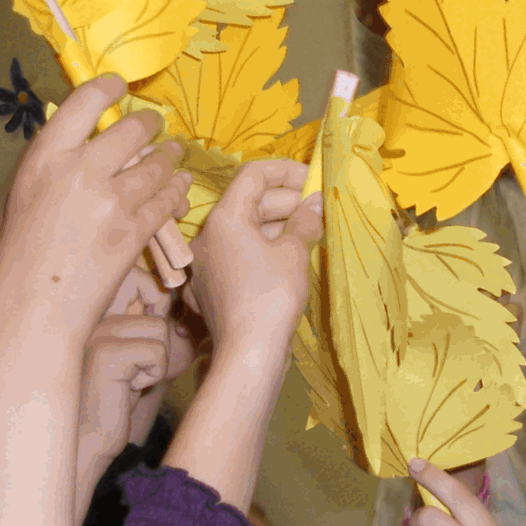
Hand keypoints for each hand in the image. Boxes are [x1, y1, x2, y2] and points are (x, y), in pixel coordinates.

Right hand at [0, 75, 188, 338]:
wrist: (32, 308)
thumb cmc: (21, 256)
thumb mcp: (25, 196)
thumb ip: (57, 166)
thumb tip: (89, 142)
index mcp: (44, 157)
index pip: (83, 102)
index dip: (107, 88)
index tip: (119, 86)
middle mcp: (79, 170)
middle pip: (131, 131)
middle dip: (149, 126)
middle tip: (156, 127)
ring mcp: (111, 200)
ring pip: (157, 166)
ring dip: (170, 160)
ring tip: (175, 156)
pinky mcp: (135, 231)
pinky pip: (166, 202)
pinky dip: (176, 193)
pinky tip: (179, 191)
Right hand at [72, 275, 186, 520]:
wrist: (89, 439)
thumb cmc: (114, 403)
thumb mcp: (136, 362)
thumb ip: (151, 335)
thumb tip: (183, 323)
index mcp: (102, 315)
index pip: (143, 284)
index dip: (160, 310)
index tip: (151, 347)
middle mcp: (97, 318)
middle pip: (158, 316)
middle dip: (160, 350)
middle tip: (138, 374)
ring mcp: (99, 333)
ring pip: (160, 330)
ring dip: (157, 363)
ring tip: (131, 380)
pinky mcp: (106, 353)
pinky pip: (156, 352)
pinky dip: (152, 374)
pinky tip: (128, 388)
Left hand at [185, 159, 321, 355]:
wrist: (248, 353)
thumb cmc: (271, 297)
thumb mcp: (294, 253)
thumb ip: (304, 221)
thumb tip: (315, 202)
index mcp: (224, 219)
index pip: (254, 176)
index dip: (286, 172)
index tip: (313, 179)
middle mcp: (207, 237)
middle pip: (249, 204)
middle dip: (286, 203)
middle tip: (319, 210)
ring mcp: (206, 265)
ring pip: (244, 233)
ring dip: (277, 228)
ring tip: (310, 234)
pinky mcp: (210, 289)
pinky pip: (238, 258)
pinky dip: (262, 252)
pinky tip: (287, 262)